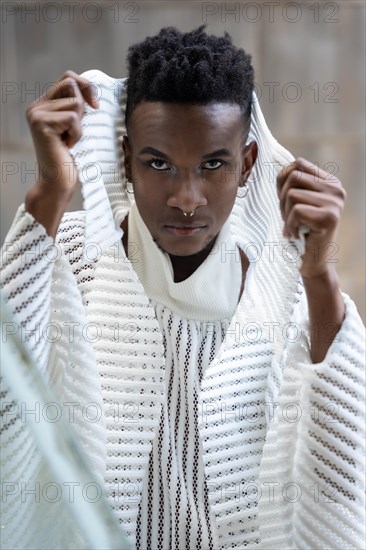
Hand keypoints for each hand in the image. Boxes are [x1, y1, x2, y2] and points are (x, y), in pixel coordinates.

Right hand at [25, 70, 98, 236]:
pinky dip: (77, 133)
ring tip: (70, 140)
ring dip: (80, 124)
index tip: (96, 106)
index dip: (86, 86)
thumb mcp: (76, 126)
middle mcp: (36, 106)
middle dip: (83, 104)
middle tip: (78, 128)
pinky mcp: (41, 123)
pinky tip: (67, 146)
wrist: (58, 182)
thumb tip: (92, 89)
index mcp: (44, 104)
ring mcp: (36, 113)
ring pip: (74, 102)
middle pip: (70, 82)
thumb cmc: (71, 158)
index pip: (68, 78)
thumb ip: (77, 106)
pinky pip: (73, 118)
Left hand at [277, 157, 345, 278]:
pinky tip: (296, 235)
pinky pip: (296, 211)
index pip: (298, 164)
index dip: (282, 180)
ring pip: (292, 194)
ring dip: (285, 214)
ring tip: (293, 226)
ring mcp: (335, 203)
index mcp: (330, 182)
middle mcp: (336, 189)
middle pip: (293, 177)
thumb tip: (280, 167)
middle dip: (282, 198)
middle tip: (288, 217)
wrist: (312, 263)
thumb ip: (293, 184)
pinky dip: (289, 225)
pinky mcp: (329, 217)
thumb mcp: (296, 202)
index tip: (284, 201)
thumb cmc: (299, 231)